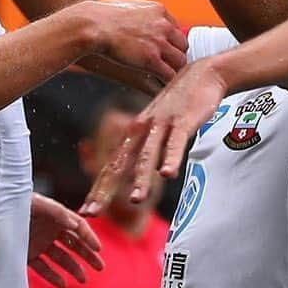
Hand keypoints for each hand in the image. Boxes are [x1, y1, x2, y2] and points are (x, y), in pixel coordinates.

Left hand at [28, 193, 103, 287]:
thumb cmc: (11, 203)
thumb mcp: (34, 203)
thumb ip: (55, 212)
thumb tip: (75, 224)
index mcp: (53, 215)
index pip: (77, 226)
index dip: (89, 237)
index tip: (99, 249)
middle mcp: (48, 229)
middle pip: (73, 243)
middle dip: (87, 255)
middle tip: (101, 267)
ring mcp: (38, 242)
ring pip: (60, 257)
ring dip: (73, 268)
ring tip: (83, 280)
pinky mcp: (26, 254)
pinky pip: (42, 267)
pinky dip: (52, 276)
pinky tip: (62, 284)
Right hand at [81, 0, 187, 83]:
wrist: (91, 26)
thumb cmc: (99, 17)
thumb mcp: (125, 5)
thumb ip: (135, 13)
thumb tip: (130, 16)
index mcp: (158, 11)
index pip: (175, 29)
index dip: (169, 42)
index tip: (162, 51)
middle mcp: (163, 26)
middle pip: (182, 45)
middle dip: (174, 55)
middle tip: (165, 65)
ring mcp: (159, 43)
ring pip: (180, 61)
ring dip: (173, 69)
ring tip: (163, 77)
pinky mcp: (151, 59)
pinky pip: (169, 74)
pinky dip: (167, 81)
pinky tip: (160, 84)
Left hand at [81, 57, 229, 214]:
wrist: (202, 75)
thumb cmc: (178, 106)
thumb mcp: (156, 129)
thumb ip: (148, 150)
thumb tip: (144, 174)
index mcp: (132, 136)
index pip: (111, 167)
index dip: (98, 190)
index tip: (86, 211)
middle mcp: (140, 131)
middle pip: (119, 165)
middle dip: (104, 191)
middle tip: (92, 212)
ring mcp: (160, 126)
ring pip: (146, 156)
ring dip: (140, 179)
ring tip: (135, 200)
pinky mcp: (182, 121)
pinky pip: (175, 143)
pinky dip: (171, 158)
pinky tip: (167, 174)